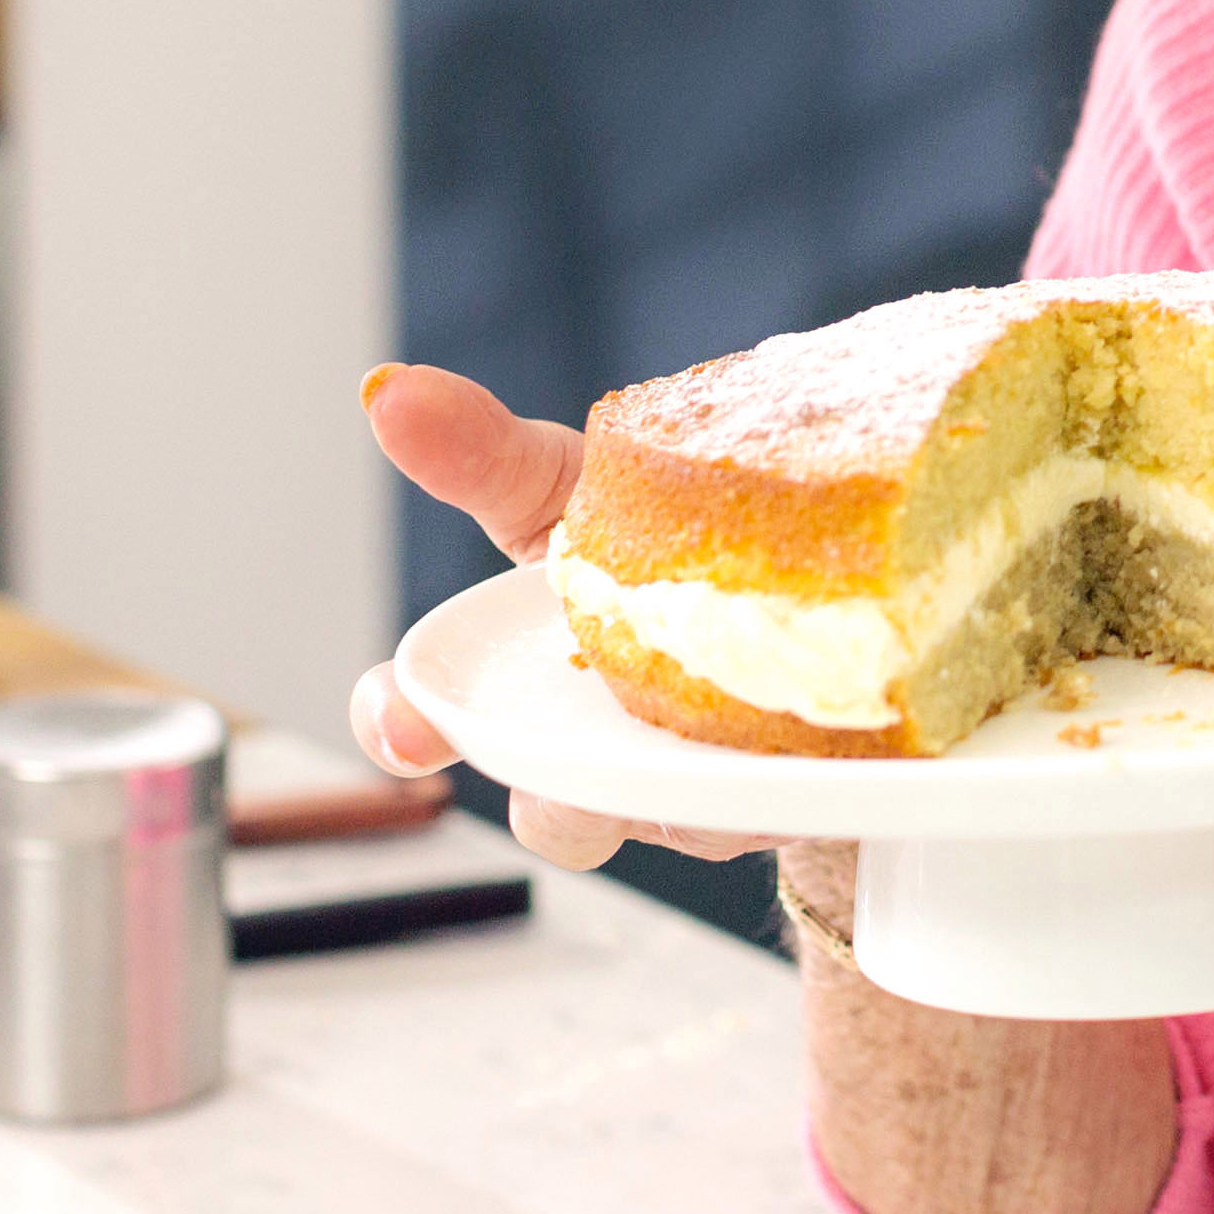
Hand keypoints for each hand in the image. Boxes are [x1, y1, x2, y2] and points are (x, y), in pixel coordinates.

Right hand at [347, 362, 800, 873]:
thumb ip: (482, 452)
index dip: (400, 726)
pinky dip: (800, 773)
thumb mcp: (563, 482)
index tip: (401, 725)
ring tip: (717, 736)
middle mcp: (587, 766)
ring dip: (695, 790)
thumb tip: (389, 391)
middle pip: (556, 815)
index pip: (425, 727)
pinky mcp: (781, 799)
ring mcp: (684, 796)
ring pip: (676, 823)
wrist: (784, 552)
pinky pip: (785, 805)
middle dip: (559, 799)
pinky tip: (824, 726)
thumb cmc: (642, 532)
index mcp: (510, 694)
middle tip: (572, 771)